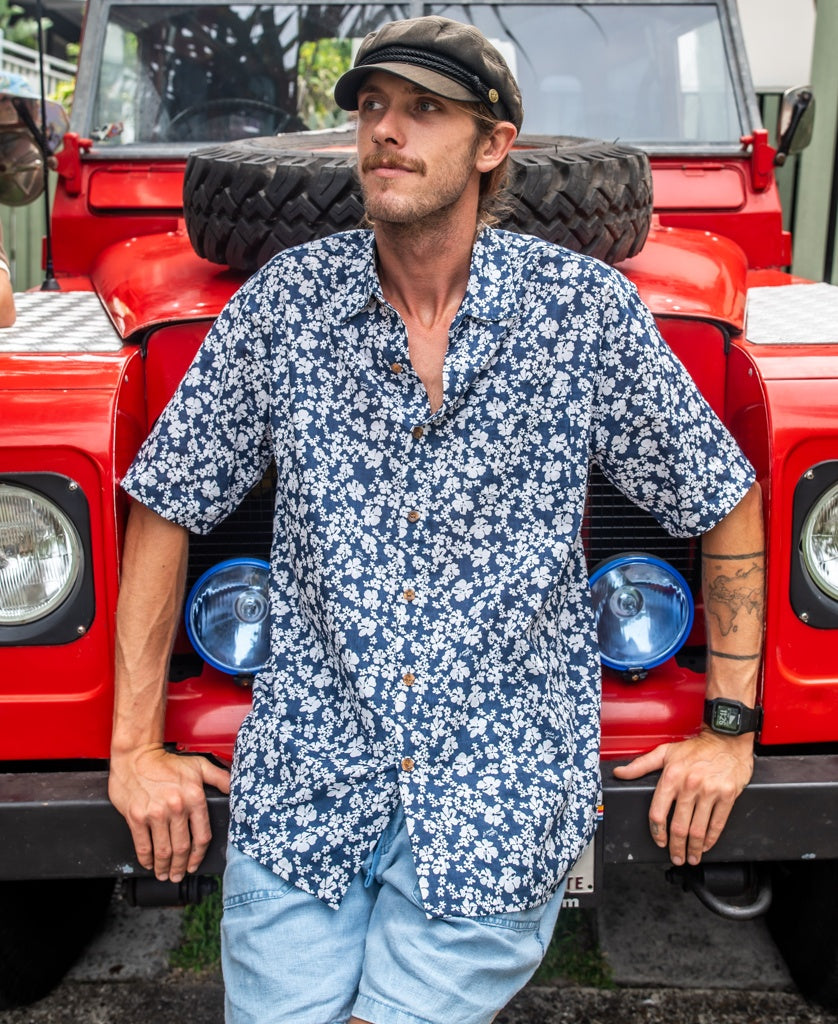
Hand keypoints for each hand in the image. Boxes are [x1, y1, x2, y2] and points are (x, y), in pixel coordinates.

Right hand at [109, 745, 230, 881]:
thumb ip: (220, 778)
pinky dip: (146, 859)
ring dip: (164, 867)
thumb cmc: (168, 762)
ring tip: (164, 873)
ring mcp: (155, 813)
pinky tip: (149, 863)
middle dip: (181, 867)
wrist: (137, 755)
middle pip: (182, 847)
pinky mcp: (136, 817)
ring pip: (163, 851)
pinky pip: (143, 845)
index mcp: (194, 797)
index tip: (195, 864)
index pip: (202, 836)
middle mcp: (176, 807)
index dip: (199, 855)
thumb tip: (237, 789)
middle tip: (179, 875)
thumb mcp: (199, 765)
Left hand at [612, 730, 753, 866]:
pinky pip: (717, 823)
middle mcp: (689, 785)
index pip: (658, 812)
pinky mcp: (727, 796)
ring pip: (698, 829)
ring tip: (691, 857)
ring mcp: (710, 792)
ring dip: (693, 848)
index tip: (659, 841)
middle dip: (676, 847)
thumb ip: (641, 765)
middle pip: (679, 826)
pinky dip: (711, 839)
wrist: (726, 739)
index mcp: (671, 776)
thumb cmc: (696, 747)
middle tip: (676, 857)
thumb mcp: (665, 751)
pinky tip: (706, 845)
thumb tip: (619, 773)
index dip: (657, 832)